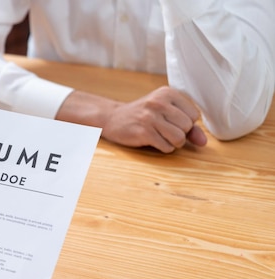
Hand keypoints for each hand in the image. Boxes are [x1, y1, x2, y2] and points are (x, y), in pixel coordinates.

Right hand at [57, 87, 207, 152]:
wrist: (112, 118)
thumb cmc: (142, 116)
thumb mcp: (165, 114)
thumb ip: (187, 127)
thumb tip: (204, 142)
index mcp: (167, 93)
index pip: (194, 115)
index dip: (185, 123)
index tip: (170, 121)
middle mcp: (159, 102)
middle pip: (187, 127)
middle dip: (180, 134)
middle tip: (164, 131)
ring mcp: (150, 117)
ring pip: (179, 138)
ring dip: (173, 143)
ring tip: (161, 137)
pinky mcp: (143, 131)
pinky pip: (166, 147)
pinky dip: (163, 148)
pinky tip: (152, 141)